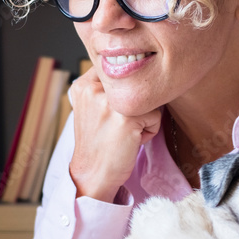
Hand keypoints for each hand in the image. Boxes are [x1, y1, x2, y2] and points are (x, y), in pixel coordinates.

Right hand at [67, 70, 161, 201]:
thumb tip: (139, 64)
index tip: (114, 114)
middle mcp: (93, 88)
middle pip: (137, 83)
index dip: (126, 93)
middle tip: (118, 126)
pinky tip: (131, 141)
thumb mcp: (93, 107)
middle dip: (135, 105)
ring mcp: (109, 102)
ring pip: (148, 99)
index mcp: (83, 84)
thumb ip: (106, 87)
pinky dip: (149, 131)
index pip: (121, 71)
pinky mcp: (126, 117)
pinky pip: (156, 115)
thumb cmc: (100, 142)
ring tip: (125, 133)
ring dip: (144, 118)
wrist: (93, 174)